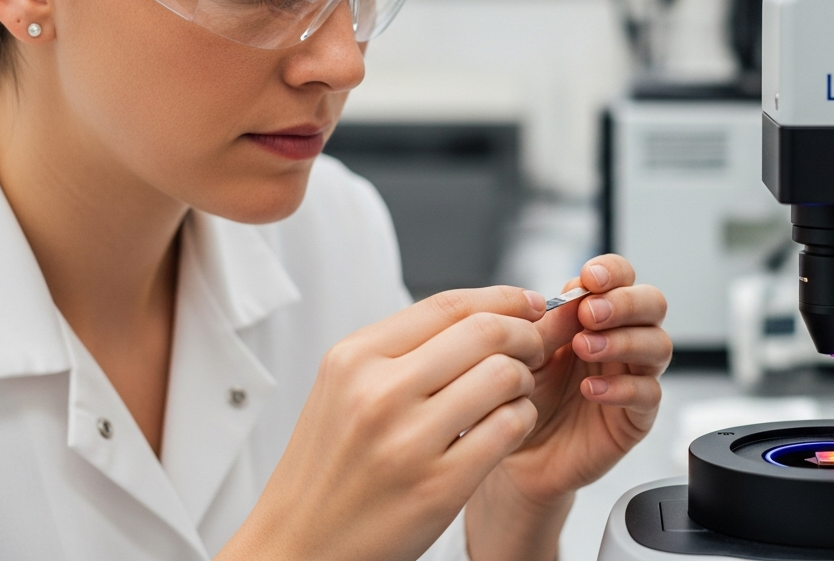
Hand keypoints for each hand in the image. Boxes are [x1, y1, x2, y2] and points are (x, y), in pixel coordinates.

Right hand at [220, 286, 547, 560]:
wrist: (297, 543)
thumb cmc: (328, 467)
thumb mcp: (343, 389)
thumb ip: (402, 349)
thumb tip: (483, 312)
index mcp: (355, 359)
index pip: (448, 305)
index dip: (502, 298)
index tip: (529, 303)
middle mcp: (378, 392)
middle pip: (485, 333)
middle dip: (526, 334)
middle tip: (535, 346)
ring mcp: (408, 440)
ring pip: (504, 376)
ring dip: (525, 380)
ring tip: (514, 393)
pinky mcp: (439, 485)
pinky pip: (509, 428)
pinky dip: (522, 420)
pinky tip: (509, 426)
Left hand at [466, 255, 670, 560]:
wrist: (514, 454)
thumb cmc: (520, 397)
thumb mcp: (524, 352)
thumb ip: (548, 324)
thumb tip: (572, 296)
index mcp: (594, 315)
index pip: (622, 278)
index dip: (613, 272)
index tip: (590, 278)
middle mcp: (620, 340)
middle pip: (653, 304)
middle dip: (626, 303)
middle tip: (592, 314)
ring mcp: (632, 376)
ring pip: (658, 345)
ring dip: (624, 341)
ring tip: (586, 348)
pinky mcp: (636, 416)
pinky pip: (648, 394)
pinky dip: (621, 388)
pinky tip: (591, 390)